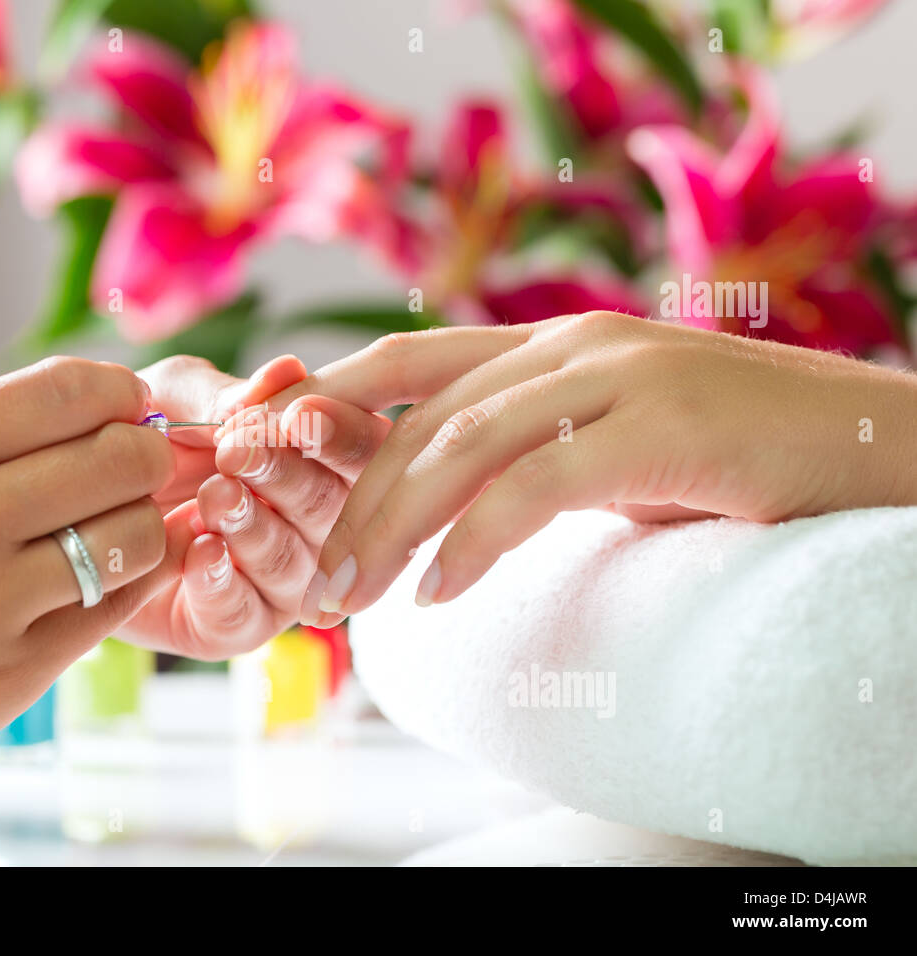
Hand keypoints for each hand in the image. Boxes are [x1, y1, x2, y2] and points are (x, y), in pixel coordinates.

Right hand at [0, 357, 176, 854]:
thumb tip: (112, 405)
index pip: (71, 390)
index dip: (122, 395)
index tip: (125, 409)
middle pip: (120, 459)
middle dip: (147, 455)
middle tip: (136, 468)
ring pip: (135, 536)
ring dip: (142, 526)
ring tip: (114, 530)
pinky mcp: (11, 674)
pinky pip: (115, 607)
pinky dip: (125, 584)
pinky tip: (99, 580)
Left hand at [125, 355, 389, 657]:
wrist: (73, 506)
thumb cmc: (140, 438)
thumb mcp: (171, 398)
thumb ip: (223, 393)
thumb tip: (286, 371)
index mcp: (318, 458)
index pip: (358, 447)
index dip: (337, 434)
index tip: (297, 417)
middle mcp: (314, 523)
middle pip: (331, 506)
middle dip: (285, 476)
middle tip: (235, 452)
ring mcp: (281, 580)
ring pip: (293, 562)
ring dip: (253, 527)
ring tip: (211, 498)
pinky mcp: (237, 626)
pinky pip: (246, 613)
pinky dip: (222, 581)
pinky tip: (197, 551)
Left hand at [301, 313, 916, 623]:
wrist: (870, 446)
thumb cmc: (734, 456)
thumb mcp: (613, 445)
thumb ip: (536, 454)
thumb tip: (452, 508)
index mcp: (552, 344)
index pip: (411, 360)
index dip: (330, 396)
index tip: (269, 450)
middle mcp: (571, 344)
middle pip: (424, 415)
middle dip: (354, 496)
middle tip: (315, 575)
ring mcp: (616, 374)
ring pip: (463, 446)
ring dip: (393, 526)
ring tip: (352, 594)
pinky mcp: (658, 424)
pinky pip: (535, 487)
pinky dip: (475, 543)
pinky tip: (440, 593)